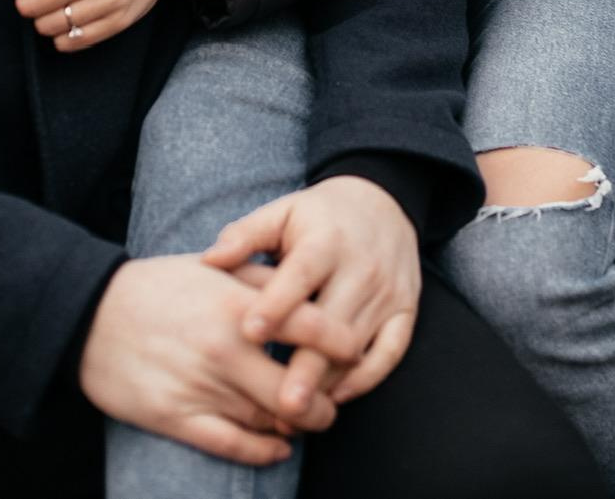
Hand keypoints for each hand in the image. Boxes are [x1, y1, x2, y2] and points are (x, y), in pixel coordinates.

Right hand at [78, 256, 339, 464]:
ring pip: (270, 421)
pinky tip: (278, 446)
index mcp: (237, 306)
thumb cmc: (155, 287)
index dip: (343, 344)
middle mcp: (224, 349)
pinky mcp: (175, 418)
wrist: (88, 316)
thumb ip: (260, 276)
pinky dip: (264, 452)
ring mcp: (200, 387)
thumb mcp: (210, 267)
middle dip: (325, 400)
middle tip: (332, 399)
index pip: (313, 328)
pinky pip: (233, 446)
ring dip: (295, 425)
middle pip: (299, 389)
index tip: (353, 351)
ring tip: (304, 419)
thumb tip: (305, 288)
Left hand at [203, 176, 421, 408]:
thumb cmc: (318, 215)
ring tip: (297, 413)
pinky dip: (368, 377)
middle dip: (308, 365)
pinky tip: (339, 396)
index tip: (249, 332)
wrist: (383, 202)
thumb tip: (209, 260)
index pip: (302, 274)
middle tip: (283, 404)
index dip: (276, 304)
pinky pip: (391, 351)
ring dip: (329, 381)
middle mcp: (361, 267)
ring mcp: (387, 291)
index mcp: (326, 240)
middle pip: (333, 323)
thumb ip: (245, 235)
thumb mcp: (282, 212)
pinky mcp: (405, 309)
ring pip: (358, 344)